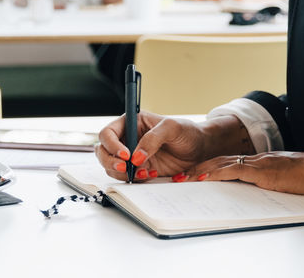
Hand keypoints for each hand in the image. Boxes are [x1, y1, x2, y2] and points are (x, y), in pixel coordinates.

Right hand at [96, 112, 236, 180]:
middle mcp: (128, 139)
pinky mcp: (140, 169)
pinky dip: (135, 179)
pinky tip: (151, 175)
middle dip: (110, 162)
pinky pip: (127, 177)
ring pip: (112, 167)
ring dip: (123, 173)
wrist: (200, 148)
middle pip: (103, 151)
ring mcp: (132, 156)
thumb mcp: (172, 127)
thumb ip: (153, 139)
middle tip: (126, 167)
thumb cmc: (187, 131)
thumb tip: (136, 156)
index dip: (111, 145)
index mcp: (131, 123)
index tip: (125, 155)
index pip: (108, 133)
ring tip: (145, 172)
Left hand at [180, 151, 303, 197]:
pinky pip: (233, 170)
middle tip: (179, 176)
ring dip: (200, 172)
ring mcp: (256, 163)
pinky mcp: (260, 170)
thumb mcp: (283, 179)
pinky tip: (203, 177)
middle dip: (197, 169)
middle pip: (219, 161)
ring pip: (221, 164)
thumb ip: (268, 182)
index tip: (194, 174)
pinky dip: (215, 173)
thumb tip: (257, 191)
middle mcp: (255, 159)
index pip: (228, 162)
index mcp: (260, 161)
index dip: (209, 168)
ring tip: (183, 178)